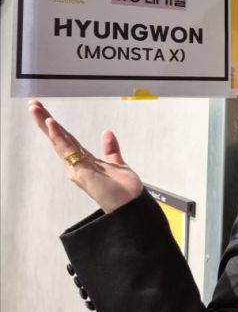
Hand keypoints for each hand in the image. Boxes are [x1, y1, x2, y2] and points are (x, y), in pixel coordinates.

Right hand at [28, 100, 142, 213]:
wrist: (131, 206)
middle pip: (59, 139)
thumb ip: (110, 150)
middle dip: (45, 121)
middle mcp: (77, 166)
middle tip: (33, 105)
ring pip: (60, 142)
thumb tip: (106, 132)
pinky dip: (59, 137)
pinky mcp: (82, 172)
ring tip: (35, 108)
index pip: (68, 140)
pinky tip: (52, 124)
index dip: (57, 126)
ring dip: (47, 124)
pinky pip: (69, 151)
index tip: (47, 112)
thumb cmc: (123, 191)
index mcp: (84, 162)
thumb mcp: (116, 164)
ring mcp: (77, 169)